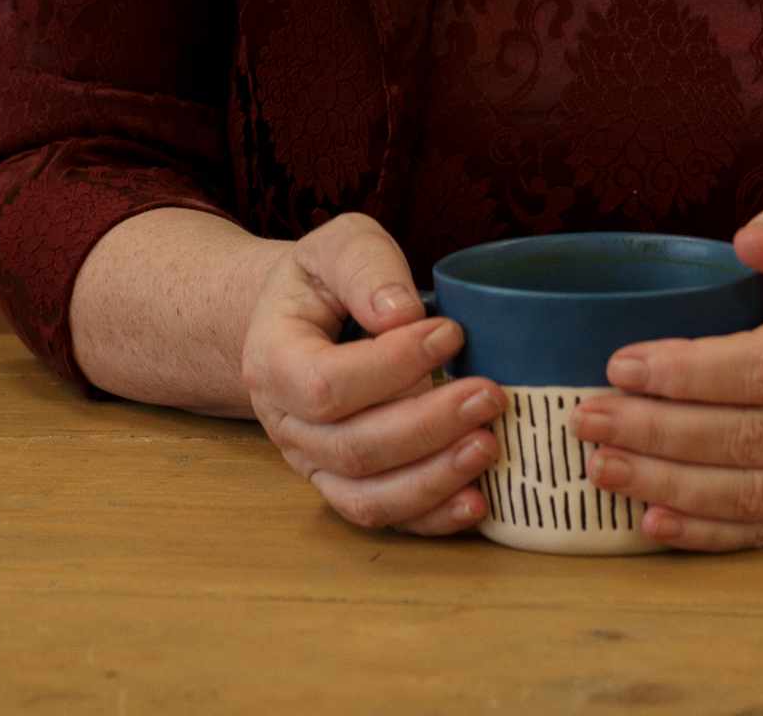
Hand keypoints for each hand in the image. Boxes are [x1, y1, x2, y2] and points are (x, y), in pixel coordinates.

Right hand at [240, 212, 505, 534]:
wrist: (302, 318)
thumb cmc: (325, 278)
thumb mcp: (338, 245)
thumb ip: (365, 267)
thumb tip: (401, 314)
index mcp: (273, 359)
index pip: (324, 383)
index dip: (390, 367)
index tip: (450, 333)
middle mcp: (285, 423)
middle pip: (352, 447)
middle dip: (428, 426)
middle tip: (489, 394)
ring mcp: (312, 462)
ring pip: (366, 496)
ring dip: (433, 478)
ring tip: (488, 446)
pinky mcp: (344, 484)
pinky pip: (383, 516)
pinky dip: (430, 517)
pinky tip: (477, 501)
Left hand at [570, 202, 762, 552]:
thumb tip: (749, 241)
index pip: (762, 368)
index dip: (690, 372)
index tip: (620, 364)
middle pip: (743, 435)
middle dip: (657, 432)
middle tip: (586, 419)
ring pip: (745, 489)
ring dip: (667, 484)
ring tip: (600, 467)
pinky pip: (758, 527)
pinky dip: (704, 533)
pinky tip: (650, 523)